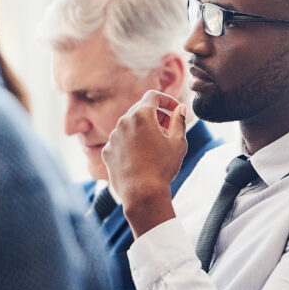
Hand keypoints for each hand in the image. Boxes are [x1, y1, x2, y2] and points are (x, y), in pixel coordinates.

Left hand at [102, 90, 187, 235]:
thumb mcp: (178, 143)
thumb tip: (180, 108)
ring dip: (143, 129)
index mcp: (141, 115)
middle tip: (169, 128)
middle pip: (141, 109)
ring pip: (130, 125)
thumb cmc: (162, 167)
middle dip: (157, 115)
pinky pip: (120, 140)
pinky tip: (141, 156)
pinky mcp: (107, 151)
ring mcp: (113, 137)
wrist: (141, 194)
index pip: (153, 96)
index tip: (175, 110)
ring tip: (156, 145)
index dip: (167, 100)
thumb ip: (179, 121)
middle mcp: (123, 122)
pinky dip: (131, 143)